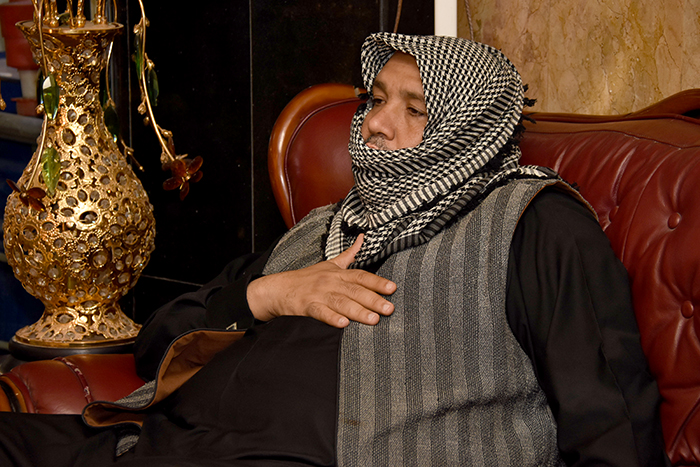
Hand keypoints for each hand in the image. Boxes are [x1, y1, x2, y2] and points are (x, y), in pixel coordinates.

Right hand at [246, 234, 395, 327]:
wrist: (278, 288)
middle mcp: (330, 282)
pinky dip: (331, 318)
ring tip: (373, 320)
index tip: (392, 288)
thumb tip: (363, 238)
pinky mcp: (306, 306)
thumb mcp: (330, 263)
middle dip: (373, 299)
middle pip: (355, 290)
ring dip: (358, 311)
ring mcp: (318, 294)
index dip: (377, 282)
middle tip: (389, 309)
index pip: (362, 276)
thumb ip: (349, 254)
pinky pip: (320, 312)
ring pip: (341, 302)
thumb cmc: (307, 278)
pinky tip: (343, 324)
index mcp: (338, 273)